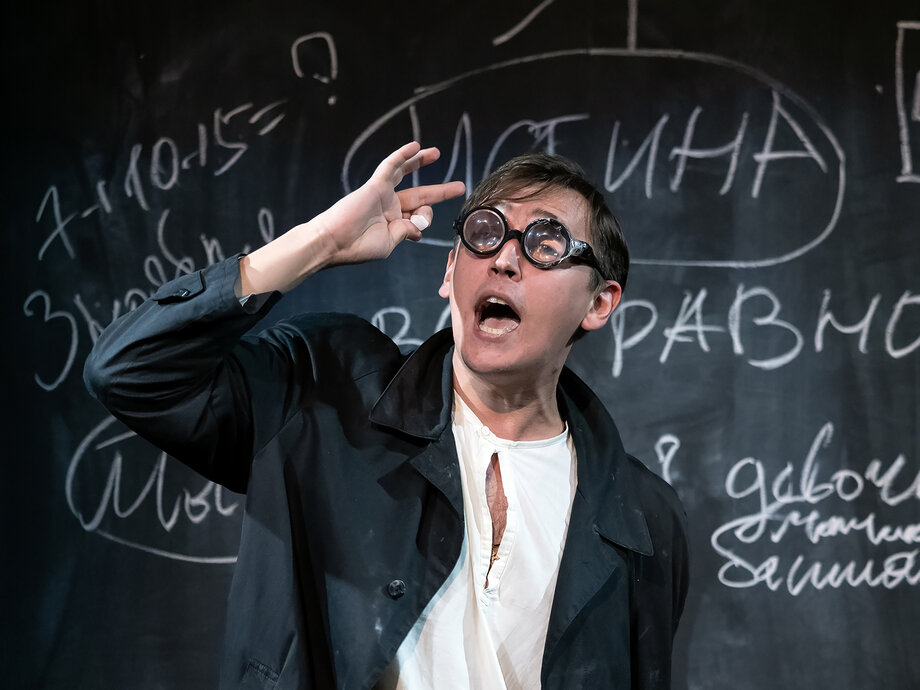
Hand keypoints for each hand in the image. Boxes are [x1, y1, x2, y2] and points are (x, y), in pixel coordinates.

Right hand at [317, 142, 465, 264]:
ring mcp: (382, 194)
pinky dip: (402, 155)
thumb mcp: (388, 243)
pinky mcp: (375, 185)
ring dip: (420, 162)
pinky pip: (391, 166)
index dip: (426, 220)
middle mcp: (389, 207)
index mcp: (393, 224)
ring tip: (437, 153)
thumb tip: (418, 226)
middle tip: (460, 187)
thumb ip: (405, 231)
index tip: (416, 230)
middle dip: (441, 191)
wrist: (333, 242)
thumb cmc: (357, 247)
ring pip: (405, 173)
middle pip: (420, 194)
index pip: (419, 217)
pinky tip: (416, 147)